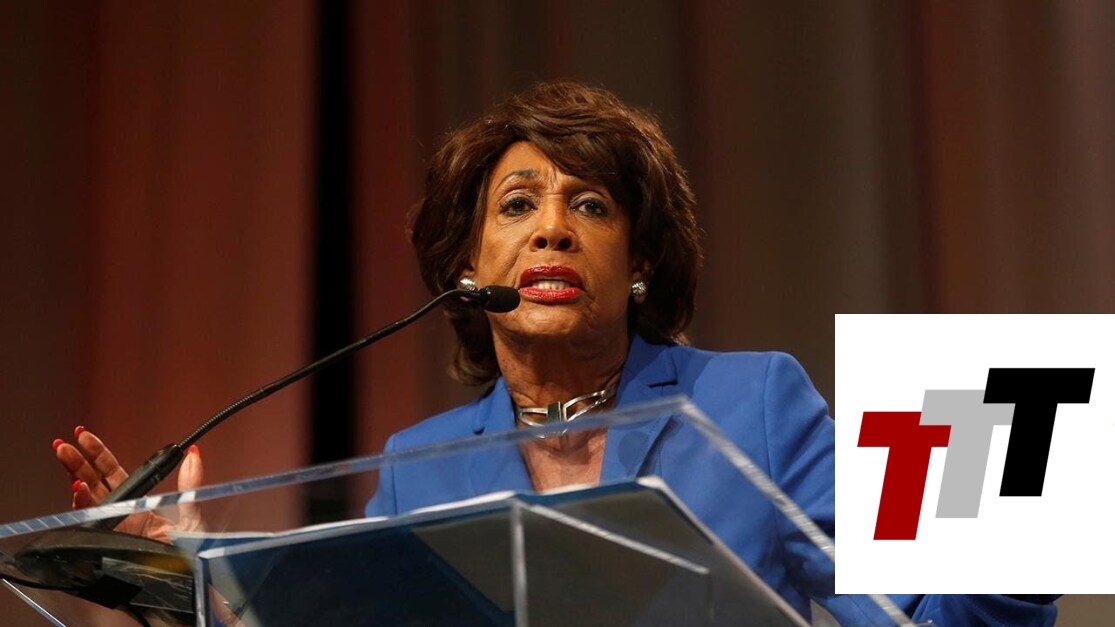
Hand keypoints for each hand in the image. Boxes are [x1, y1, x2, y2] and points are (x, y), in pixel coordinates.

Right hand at [53, 427, 203, 542]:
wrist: (191, 580)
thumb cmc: (193, 551)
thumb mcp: (193, 514)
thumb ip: (190, 484)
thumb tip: (194, 453)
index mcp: (139, 502)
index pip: (114, 472)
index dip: (98, 454)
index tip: (85, 437)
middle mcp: (122, 513)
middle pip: (95, 481)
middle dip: (79, 461)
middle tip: (66, 443)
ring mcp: (114, 527)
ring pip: (88, 497)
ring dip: (75, 477)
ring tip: (66, 457)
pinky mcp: (109, 541)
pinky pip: (90, 521)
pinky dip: (82, 504)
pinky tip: (79, 490)